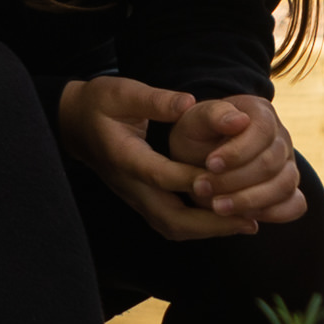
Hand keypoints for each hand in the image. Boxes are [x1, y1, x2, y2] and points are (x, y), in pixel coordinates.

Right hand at [57, 76, 259, 240]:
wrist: (75, 125)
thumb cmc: (100, 105)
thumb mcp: (122, 92)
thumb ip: (155, 100)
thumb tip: (189, 103)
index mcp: (124, 157)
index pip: (161, 176)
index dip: (194, 180)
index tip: (228, 180)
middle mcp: (130, 185)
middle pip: (170, 218)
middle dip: (211, 224)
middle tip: (249, 221)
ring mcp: (135, 198)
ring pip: (172, 227)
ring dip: (209, 230)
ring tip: (246, 224)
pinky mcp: (143, 201)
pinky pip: (172, 223)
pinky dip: (200, 227)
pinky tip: (227, 220)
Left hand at [169, 93, 308, 226]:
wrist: (196, 158)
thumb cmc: (196, 136)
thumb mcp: (194, 121)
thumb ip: (213, 115)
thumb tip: (240, 120)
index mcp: (261, 113)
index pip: (262, 132)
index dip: (238, 152)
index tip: (210, 164)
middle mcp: (280, 138)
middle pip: (271, 163)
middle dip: (234, 180)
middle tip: (202, 187)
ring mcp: (288, 165)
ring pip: (284, 186)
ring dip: (249, 200)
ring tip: (217, 207)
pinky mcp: (289, 190)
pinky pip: (295, 205)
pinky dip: (272, 214)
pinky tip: (242, 217)